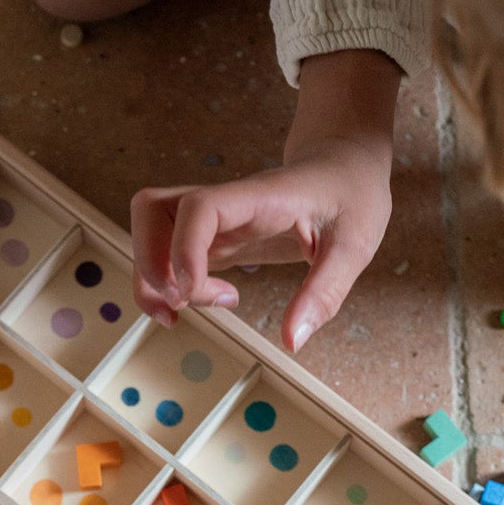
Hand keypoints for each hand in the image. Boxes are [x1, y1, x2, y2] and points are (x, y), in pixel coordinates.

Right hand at [128, 48, 399, 353]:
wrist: (344, 163)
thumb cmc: (351, 196)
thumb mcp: (355, 246)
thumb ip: (324, 293)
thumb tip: (291, 341)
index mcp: (259, 197)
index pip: (199, 207)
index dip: (183, 248)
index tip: (192, 291)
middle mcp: (226, 203)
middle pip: (150, 209)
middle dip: (150, 263)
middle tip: (182, 303)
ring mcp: (214, 218)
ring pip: (148, 228)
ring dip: (149, 274)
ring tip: (182, 310)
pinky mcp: (212, 235)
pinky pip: (166, 250)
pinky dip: (163, 281)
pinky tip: (195, 303)